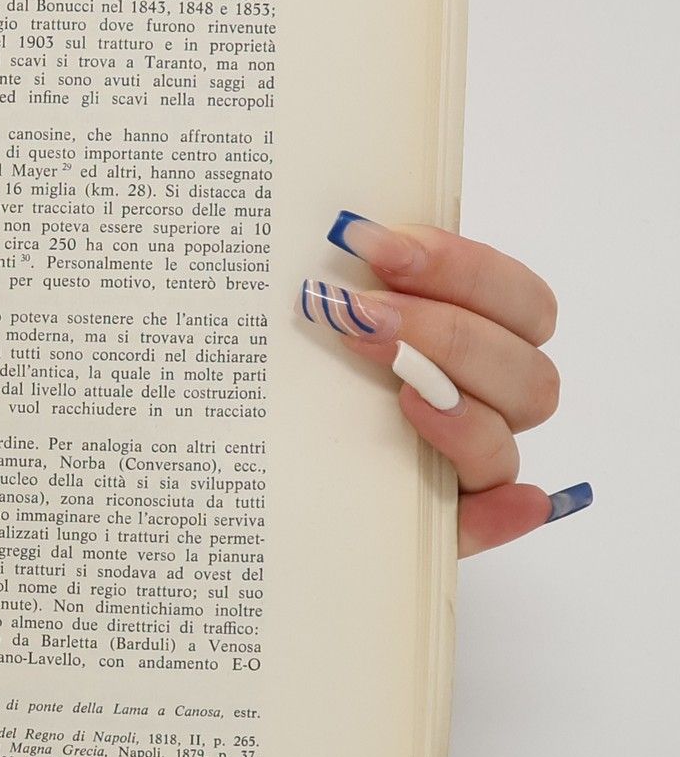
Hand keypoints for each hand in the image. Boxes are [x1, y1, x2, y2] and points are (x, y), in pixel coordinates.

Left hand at [299, 213, 586, 556]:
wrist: (232, 468)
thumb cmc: (276, 380)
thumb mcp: (304, 324)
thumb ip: (341, 280)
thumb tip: (350, 229)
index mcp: (468, 339)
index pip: (517, 299)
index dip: (461, 265)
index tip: (373, 245)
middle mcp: (479, 404)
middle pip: (525, 371)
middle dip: (448, 332)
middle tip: (362, 316)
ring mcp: (462, 469)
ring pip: (506, 441)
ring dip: (460, 409)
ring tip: (395, 391)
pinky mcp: (439, 527)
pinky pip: (488, 524)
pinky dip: (502, 515)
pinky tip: (499, 505)